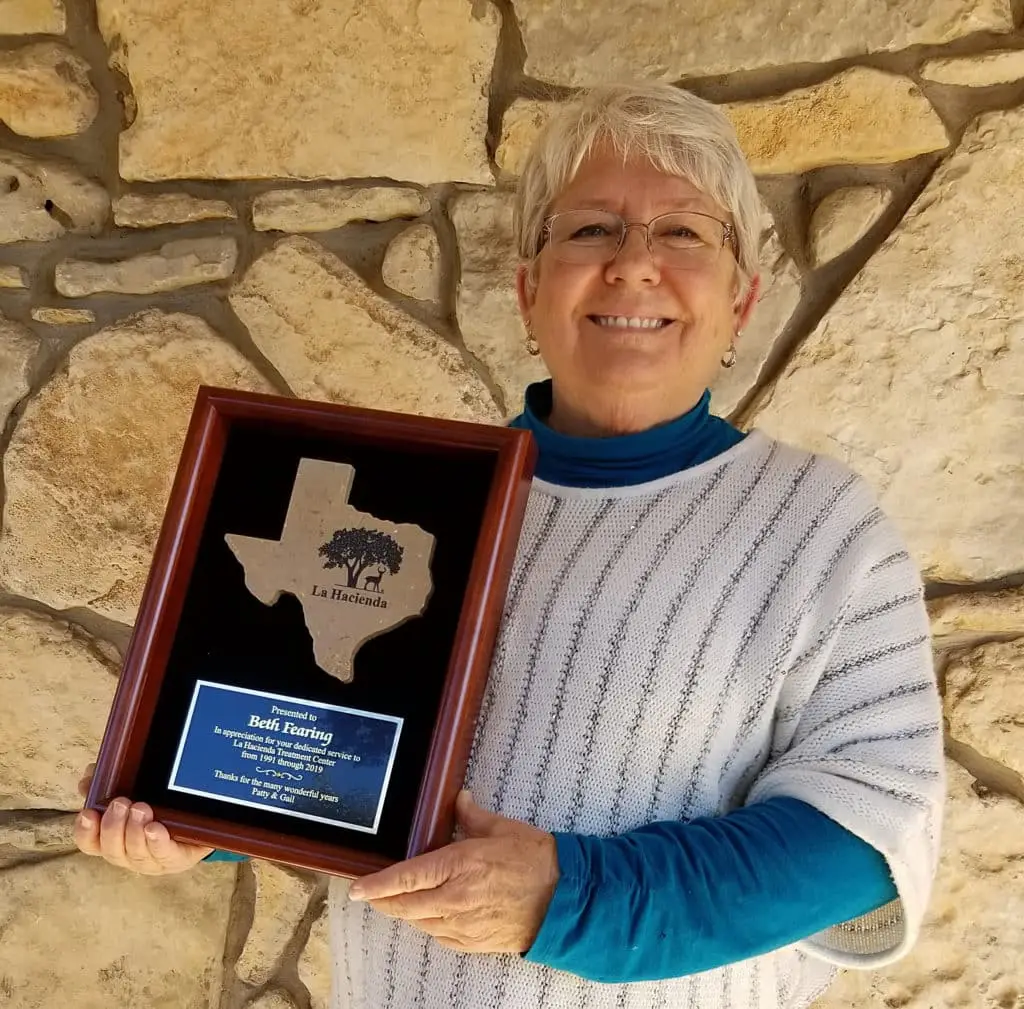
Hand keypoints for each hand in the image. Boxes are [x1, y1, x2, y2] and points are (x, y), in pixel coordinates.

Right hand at [74, 763, 213, 874]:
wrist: (198, 826)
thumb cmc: (157, 811)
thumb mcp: (134, 793)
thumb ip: (110, 784)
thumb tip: (91, 773)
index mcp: (115, 841)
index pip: (91, 843)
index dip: (85, 832)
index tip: (87, 813)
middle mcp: (130, 855)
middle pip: (113, 850)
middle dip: (113, 827)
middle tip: (120, 804)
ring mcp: (153, 860)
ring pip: (137, 854)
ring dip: (134, 832)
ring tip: (140, 809)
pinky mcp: (177, 858)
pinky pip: (164, 854)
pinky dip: (157, 842)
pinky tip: (154, 829)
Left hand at [348, 790, 558, 952]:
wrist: (565, 900)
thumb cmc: (536, 860)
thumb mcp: (503, 828)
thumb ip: (473, 816)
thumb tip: (459, 800)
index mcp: (460, 865)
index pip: (406, 877)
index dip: (378, 885)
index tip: (356, 888)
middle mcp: (455, 899)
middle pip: (405, 906)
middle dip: (383, 901)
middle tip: (369, 895)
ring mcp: (463, 925)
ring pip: (419, 923)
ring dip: (404, 913)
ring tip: (395, 902)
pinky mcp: (474, 943)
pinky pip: (439, 938)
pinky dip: (427, 927)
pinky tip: (427, 917)